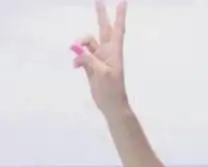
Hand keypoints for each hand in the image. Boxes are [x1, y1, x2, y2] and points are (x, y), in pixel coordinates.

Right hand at [72, 0, 128, 117]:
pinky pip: (81, 55)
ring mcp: (99, 59)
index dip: (119, 16)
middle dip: (101, 15)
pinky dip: (77, 58)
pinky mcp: (91, 66)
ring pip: (87, 42)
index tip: (123, 1)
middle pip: (103, 29)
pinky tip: (75, 66)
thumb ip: (90, 60)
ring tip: (76, 54)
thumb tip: (77, 51)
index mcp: (114, 52)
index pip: (117, 30)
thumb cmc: (112, 91)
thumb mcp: (102, 74)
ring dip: (80, 44)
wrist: (111, 106)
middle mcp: (107, 52)